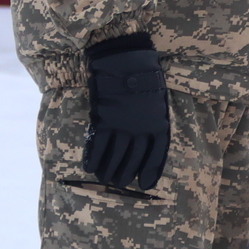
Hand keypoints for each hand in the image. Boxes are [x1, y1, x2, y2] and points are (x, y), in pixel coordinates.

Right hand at [82, 35, 169, 190]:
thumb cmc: (145, 79)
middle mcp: (141, 131)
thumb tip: (150, 142)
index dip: (150, 172)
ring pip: (115, 156)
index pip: (156, 156)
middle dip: (126, 174)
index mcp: (158, 126)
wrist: (126, 62)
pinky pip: (98, 145)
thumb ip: (155, 124)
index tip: (145, 186)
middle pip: (133, 160)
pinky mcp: (104, 121)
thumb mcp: (159, 103)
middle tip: (119, 183)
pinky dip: (94, 158)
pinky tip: (90, 168)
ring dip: (109, 170)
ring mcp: (122, 127)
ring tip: (105, 179)